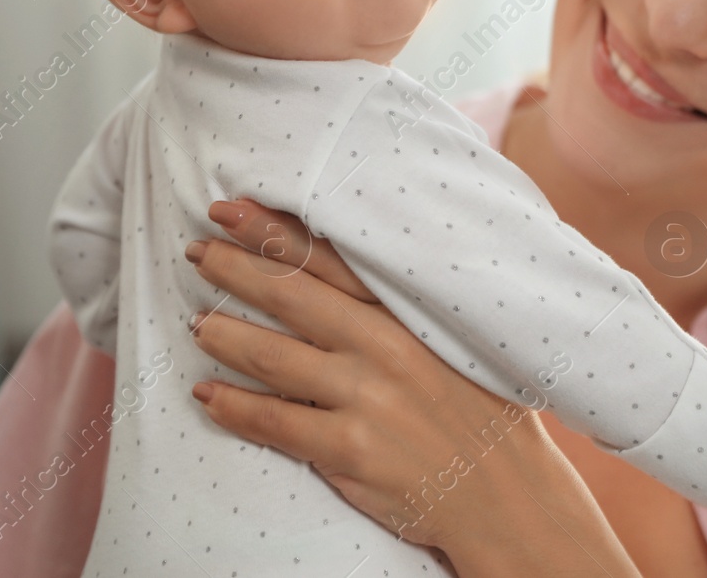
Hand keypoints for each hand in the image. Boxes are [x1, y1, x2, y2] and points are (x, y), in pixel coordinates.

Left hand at [185, 198, 619, 567]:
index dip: (274, 229)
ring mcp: (367, 399)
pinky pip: (277, 423)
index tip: (231, 209)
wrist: (509, 495)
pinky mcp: (351, 450)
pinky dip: (236, 407)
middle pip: (293, 296)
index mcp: (410, 313)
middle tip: (197, 252)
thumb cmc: (483, 413)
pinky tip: (208, 396)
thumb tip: (343, 266)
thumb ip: (404, 307)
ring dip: (227, 336)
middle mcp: (386, 347)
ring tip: (198, 324)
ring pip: (275, 358)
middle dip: (237, 269)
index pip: (330, 258)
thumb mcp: (457, 342)